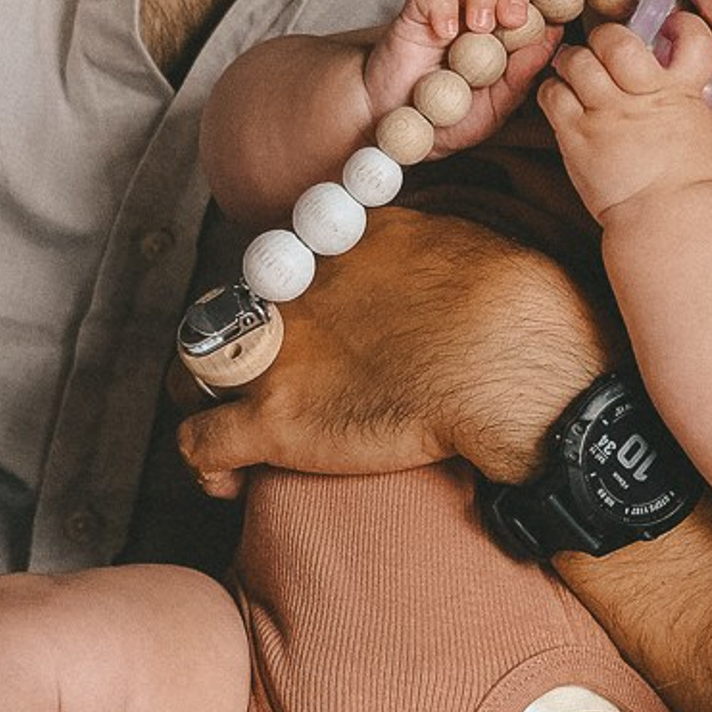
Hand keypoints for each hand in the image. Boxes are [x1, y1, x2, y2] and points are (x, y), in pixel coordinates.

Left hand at [176, 205, 612, 497]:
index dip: (291, 300)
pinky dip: (203, 465)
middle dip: (239, 341)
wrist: (512, 362)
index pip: (286, 261)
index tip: (314, 329)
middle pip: (230, 306)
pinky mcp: (274, 420)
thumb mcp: (473, 234)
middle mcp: (297, 286)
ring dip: (205, 396)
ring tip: (230, 425)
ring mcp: (277, 352)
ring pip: (194, 366)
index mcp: (344, 241)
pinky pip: (198, 442)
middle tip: (268, 377)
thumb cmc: (518, 304)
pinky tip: (227, 480)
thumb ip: (431, 231)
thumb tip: (427, 234)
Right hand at [360, 0, 557, 157]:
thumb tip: (552, 42)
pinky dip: (442, 4)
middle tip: (513, 19)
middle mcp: (479, 18)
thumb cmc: (448, 121)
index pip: (533, 4)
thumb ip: (520, 77)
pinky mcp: (415, 14)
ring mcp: (448, 13)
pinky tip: (444, 32)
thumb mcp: (494, 109)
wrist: (396, 132)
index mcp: (506, 39)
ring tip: (478, 26)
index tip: (557, 14)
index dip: (548, 0)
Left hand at [537, 15, 711, 222]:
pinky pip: (551, 94)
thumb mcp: (696, 124)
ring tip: (576, 72)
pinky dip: (553, 90)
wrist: (668, 219)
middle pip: (614, 40)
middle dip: (605, 39)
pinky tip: (563, 99)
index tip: (669, 28)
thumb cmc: (687, 179)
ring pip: (575, 62)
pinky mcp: (577, 136)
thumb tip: (667, 72)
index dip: (680, 24)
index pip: (690, 35)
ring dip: (573, 62)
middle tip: (602, 51)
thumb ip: (679, 93)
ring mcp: (607, 113)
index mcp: (681, 90)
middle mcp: (643, 94)